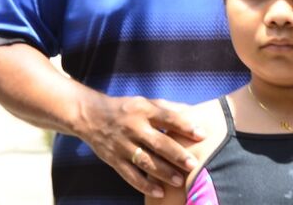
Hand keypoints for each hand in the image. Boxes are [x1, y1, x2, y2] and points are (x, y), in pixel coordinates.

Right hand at [76, 92, 203, 197]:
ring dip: (163, 172)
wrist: (90, 116)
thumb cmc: (125, 109)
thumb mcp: (144, 102)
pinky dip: (144, 185)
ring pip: (145, 161)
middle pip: (158, 142)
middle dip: (176, 154)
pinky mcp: (114, 159)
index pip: (167, 118)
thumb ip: (167, 108)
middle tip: (193, 164)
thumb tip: (192, 111)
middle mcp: (133, 127)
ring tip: (180, 181)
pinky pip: (130, 175)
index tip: (201, 134)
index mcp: (143, 110)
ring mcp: (122, 145)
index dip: (185, 126)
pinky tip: (159, 192)